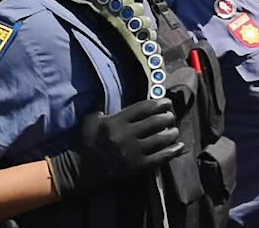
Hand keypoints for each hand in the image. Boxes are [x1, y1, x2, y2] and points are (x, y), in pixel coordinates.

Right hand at [47, 98, 183, 196]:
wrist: (79, 171)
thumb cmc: (86, 143)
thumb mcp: (91, 119)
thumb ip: (102, 105)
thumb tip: (109, 87)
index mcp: (116, 121)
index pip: (144, 108)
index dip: (160, 103)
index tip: (167, 102)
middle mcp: (126, 135)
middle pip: (156, 122)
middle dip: (168, 116)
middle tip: (172, 116)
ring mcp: (133, 152)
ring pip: (161, 139)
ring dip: (172, 133)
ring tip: (175, 130)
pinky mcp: (137, 167)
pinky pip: (160, 157)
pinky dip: (173, 151)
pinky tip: (179, 146)